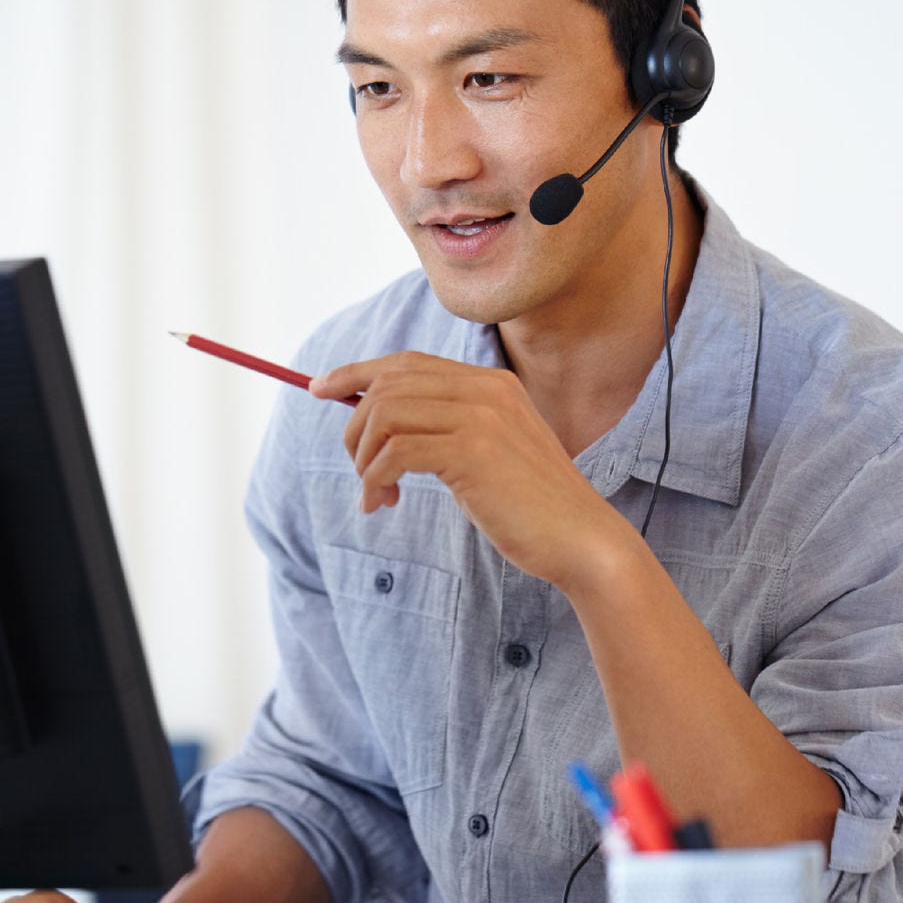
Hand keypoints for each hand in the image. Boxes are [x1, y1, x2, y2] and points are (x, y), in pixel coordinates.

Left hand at [308, 351, 630, 589]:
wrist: (582, 540)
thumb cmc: (530, 507)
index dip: (357, 371)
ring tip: (376, 494)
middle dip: (355, 429)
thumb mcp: (489, 454)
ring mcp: (481, 417)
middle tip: (362, 473)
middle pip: (388, 385)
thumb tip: (377, 421)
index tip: (320, 387)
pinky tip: (382, 503)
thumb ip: (447, 429)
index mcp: (491, 383)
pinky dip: (374, 479)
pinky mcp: (472, 452)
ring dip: (364, 460)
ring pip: (384, 415)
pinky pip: (394, 452)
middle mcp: (485, 389)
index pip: (407, 362)